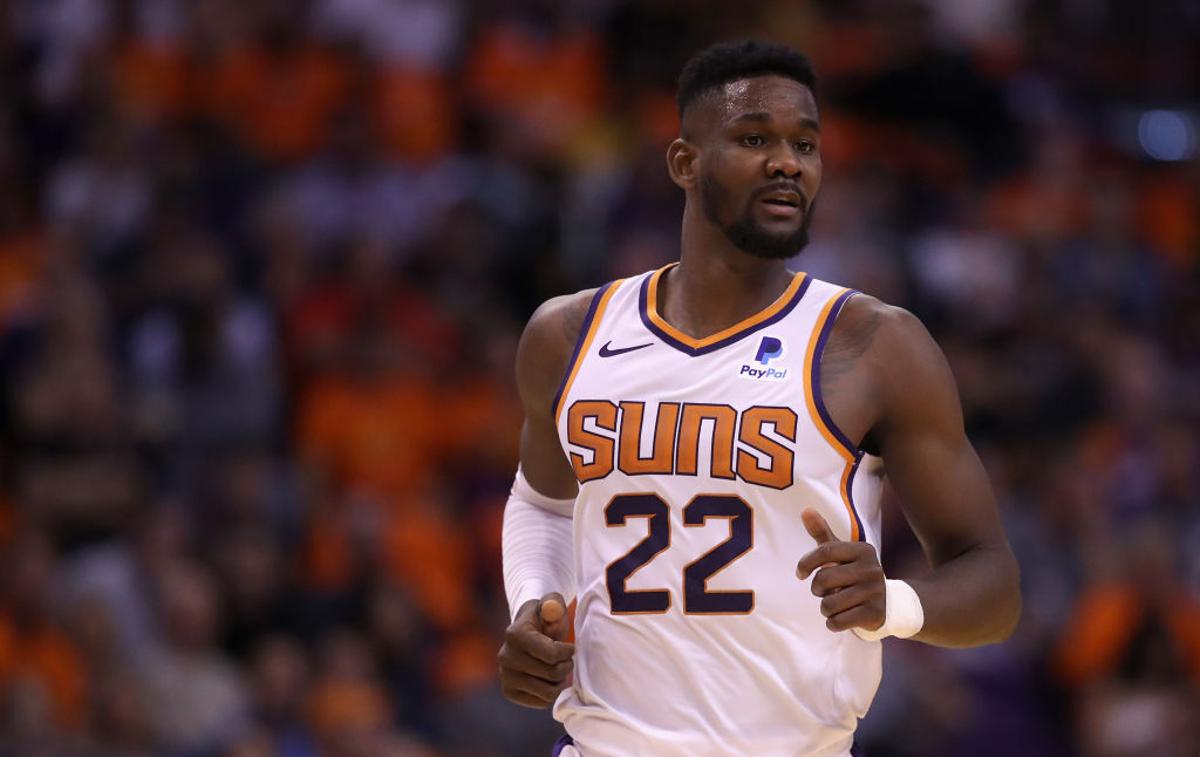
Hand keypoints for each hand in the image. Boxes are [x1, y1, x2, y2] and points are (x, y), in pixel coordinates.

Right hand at [498, 593, 574, 707]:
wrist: (528, 633)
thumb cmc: (545, 619)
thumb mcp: (552, 605)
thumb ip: (554, 603)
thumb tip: (551, 609)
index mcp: (514, 634)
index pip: (552, 654)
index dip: (568, 652)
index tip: (570, 647)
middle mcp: (504, 656)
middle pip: (552, 674)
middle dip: (566, 666)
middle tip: (567, 660)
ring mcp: (504, 675)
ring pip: (548, 692)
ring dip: (561, 682)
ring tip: (560, 670)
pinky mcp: (509, 691)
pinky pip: (541, 702)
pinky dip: (551, 693)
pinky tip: (549, 680)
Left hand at [796, 509, 885, 632]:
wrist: (887, 603)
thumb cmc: (853, 573)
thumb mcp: (840, 552)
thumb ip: (822, 532)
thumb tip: (805, 510)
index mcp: (862, 550)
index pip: (825, 552)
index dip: (806, 563)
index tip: (800, 574)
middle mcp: (871, 569)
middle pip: (824, 580)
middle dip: (817, 589)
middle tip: (824, 591)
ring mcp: (875, 592)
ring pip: (829, 604)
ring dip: (825, 608)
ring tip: (834, 604)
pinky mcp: (875, 614)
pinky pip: (838, 621)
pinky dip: (832, 622)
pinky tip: (840, 617)